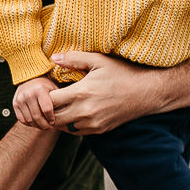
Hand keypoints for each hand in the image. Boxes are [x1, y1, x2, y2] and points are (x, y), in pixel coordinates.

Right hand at [12, 76, 58, 128]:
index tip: (54, 122)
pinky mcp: (15, 104)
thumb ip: (58, 99)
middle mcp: (28, 94)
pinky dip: (28, 124)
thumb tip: (66, 112)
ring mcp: (20, 99)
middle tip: (49, 127)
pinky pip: (21, 119)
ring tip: (43, 126)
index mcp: (39, 90)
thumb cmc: (44, 85)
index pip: (47, 109)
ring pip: (29, 120)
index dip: (51, 118)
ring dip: (37, 126)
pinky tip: (35, 124)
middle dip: (44, 125)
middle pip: (37, 116)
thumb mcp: (52, 88)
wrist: (29, 78)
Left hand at [46, 50, 161, 134]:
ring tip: (60, 107)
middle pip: (52, 118)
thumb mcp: (99, 61)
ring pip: (63, 128)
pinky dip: (70, 124)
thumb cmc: (122, 73)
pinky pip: (76, 132)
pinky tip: (73, 112)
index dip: (44, 96)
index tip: (47, 89)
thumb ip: (74, 59)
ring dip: (58, 119)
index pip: (49, 101)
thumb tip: (53, 58)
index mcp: (82, 93)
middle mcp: (85, 111)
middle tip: (49, 101)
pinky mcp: (99, 130)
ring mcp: (92, 123)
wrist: (146, 92)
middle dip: (46, 111)